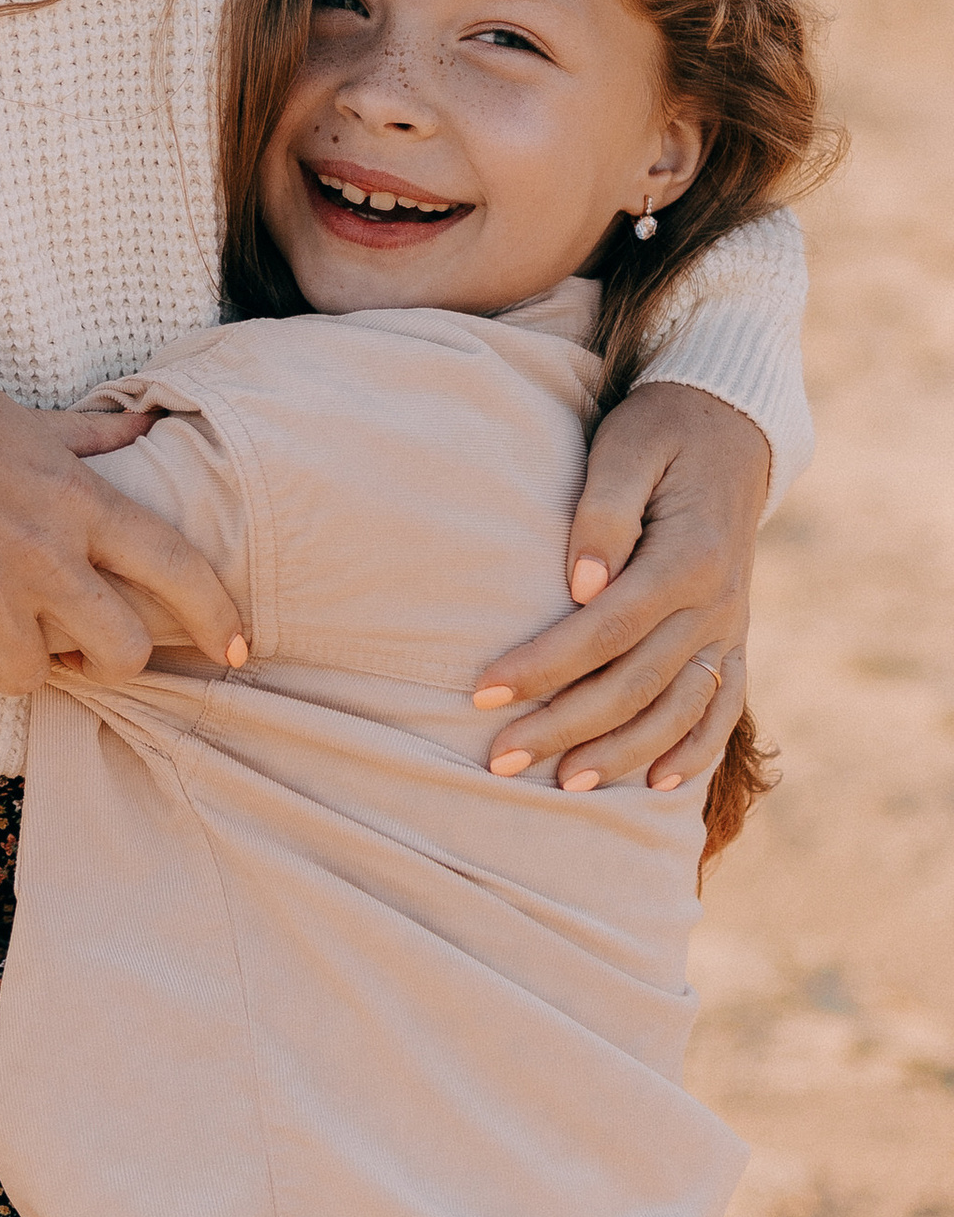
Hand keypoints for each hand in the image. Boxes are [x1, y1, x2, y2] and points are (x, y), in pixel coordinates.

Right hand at [0, 367, 248, 693]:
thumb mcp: (19, 420)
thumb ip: (87, 439)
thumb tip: (145, 427)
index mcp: (76, 499)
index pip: (176, 565)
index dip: (216, 614)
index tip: (235, 647)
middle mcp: (45, 552)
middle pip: (121, 650)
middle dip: (105, 659)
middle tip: (72, 645)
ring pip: (34, 676)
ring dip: (11, 662)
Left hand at [471, 383, 766, 792]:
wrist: (734, 430)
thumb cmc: (662, 433)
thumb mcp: (627, 447)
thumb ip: (603, 513)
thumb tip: (579, 582)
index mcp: (689, 559)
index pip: (605, 630)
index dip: (543, 666)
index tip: (482, 690)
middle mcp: (717, 605)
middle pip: (635, 684)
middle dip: (565, 726)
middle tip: (498, 758)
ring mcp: (731, 628)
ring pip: (677, 709)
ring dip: (621, 753)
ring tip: (562, 784)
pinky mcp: (735, 639)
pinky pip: (722, 708)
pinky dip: (695, 752)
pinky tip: (656, 786)